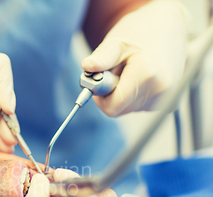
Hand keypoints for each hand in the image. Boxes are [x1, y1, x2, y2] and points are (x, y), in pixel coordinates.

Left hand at [82, 0, 188, 116]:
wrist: (171, 26)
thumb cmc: (142, 31)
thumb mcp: (117, 42)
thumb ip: (102, 57)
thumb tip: (87, 66)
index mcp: (147, 75)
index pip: (113, 107)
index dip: (100, 97)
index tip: (100, 80)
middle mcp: (160, 90)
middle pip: (121, 109)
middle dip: (112, 93)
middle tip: (117, 70)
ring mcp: (167, 98)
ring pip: (130, 109)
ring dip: (124, 93)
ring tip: (132, 70)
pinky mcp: (169, 102)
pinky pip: (141, 106)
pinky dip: (135, 95)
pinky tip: (142, 76)